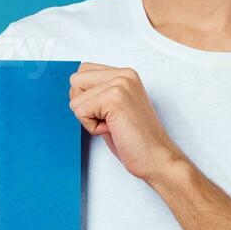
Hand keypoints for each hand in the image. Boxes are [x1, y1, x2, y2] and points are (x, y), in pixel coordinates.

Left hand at [68, 62, 180, 182]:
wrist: (155, 158)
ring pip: (75, 99)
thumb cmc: (136, 139)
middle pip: (75, 80)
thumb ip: (99, 92)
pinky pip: (80, 111)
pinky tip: (112, 129)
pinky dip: (92, 127)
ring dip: (88, 118)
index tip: (106, 111)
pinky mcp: (114, 99)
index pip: (84, 71)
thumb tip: (74, 91)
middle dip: (83, 104)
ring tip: (112, 125)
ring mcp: (120, 84)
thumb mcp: (116, 108)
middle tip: (107, 118)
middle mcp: (123, 74)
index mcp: (125, 74)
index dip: (86, 95)